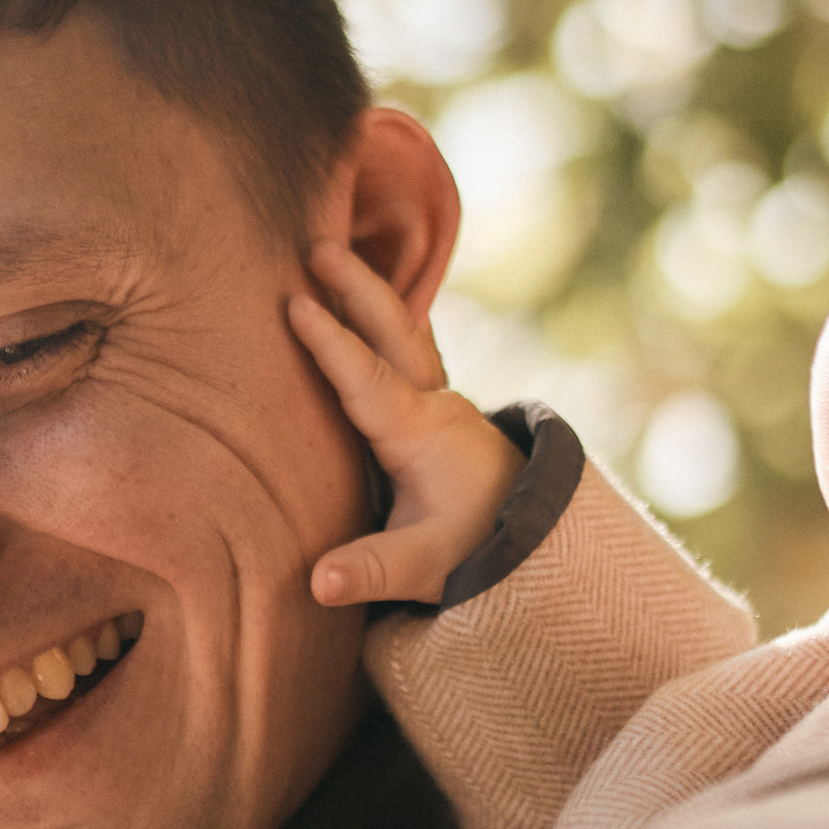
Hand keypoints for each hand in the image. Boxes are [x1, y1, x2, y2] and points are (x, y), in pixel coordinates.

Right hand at [291, 241, 523, 608]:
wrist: (534, 538)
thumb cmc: (475, 548)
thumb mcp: (425, 568)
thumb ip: (371, 571)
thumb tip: (318, 584)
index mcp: (421, 432)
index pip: (369, 378)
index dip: (331, 342)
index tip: (294, 304)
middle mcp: (434, 403)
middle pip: (394, 331)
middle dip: (357, 286)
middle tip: (317, 244)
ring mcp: (439, 397)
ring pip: (404, 330)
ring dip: (369, 291)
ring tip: (332, 252)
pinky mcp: (436, 404)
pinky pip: (406, 344)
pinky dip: (382, 314)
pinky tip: (360, 296)